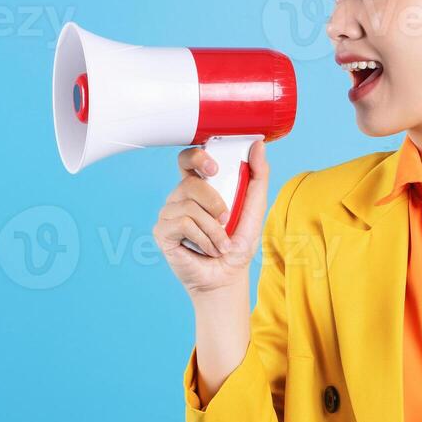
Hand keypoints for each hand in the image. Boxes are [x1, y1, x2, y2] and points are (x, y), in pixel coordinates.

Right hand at [154, 139, 270, 296]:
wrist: (227, 276)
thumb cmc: (238, 243)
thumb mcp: (255, 207)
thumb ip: (258, 176)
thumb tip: (258, 146)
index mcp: (199, 187)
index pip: (188, 159)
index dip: (197, 157)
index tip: (214, 169)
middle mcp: (180, 197)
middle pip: (190, 183)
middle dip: (215, 202)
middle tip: (227, 220)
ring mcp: (169, 214)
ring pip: (189, 206)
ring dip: (214, 229)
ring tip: (221, 244)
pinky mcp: (162, 232)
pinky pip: (182, 223)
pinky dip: (203, 239)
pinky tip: (208, 249)